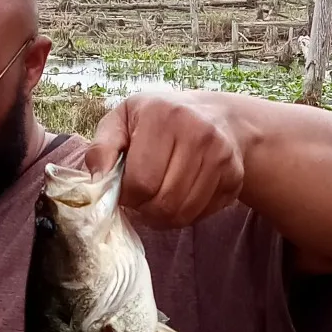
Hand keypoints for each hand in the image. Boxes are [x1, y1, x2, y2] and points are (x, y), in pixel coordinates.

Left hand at [84, 91, 246, 228]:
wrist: (214, 114)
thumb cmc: (158, 119)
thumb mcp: (123, 120)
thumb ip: (102, 147)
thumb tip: (96, 180)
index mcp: (164, 116)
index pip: (141, 182)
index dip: (127, 195)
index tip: (125, 189)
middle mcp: (198, 133)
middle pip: (164, 202)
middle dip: (145, 208)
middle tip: (141, 198)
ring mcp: (221, 156)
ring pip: (183, 214)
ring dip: (163, 216)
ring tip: (157, 199)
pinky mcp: (235, 176)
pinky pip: (202, 215)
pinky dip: (186, 215)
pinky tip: (179, 197)